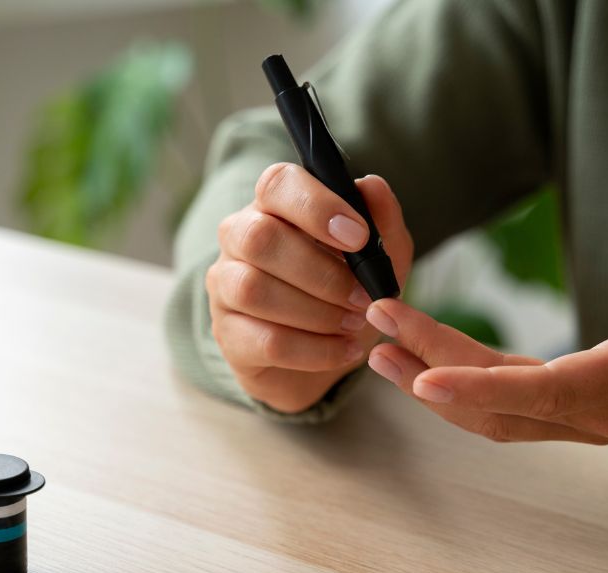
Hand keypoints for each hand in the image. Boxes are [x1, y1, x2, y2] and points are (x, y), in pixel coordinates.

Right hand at [207, 163, 413, 412]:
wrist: (328, 353)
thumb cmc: (349, 291)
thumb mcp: (381, 256)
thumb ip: (382, 220)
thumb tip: (372, 186)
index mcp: (275, 205)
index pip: (277, 184)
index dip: (317, 206)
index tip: (359, 236)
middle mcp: (239, 237)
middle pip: (260, 238)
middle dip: (322, 272)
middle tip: (364, 297)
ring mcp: (226, 286)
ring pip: (254, 290)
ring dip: (318, 312)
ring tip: (355, 323)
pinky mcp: (229, 335)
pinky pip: (266, 341)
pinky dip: (316, 349)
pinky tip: (346, 349)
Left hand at [365, 231, 607, 442]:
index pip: (543, 391)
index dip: (480, 386)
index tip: (422, 373)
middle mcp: (598, 414)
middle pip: (500, 403)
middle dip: (433, 370)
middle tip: (377, 326)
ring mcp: (582, 420)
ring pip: (496, 416)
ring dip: (436, 387)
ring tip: (381, 352)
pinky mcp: (572, 412)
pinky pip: (507, 409)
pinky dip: (463, 388)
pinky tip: (424, 364)